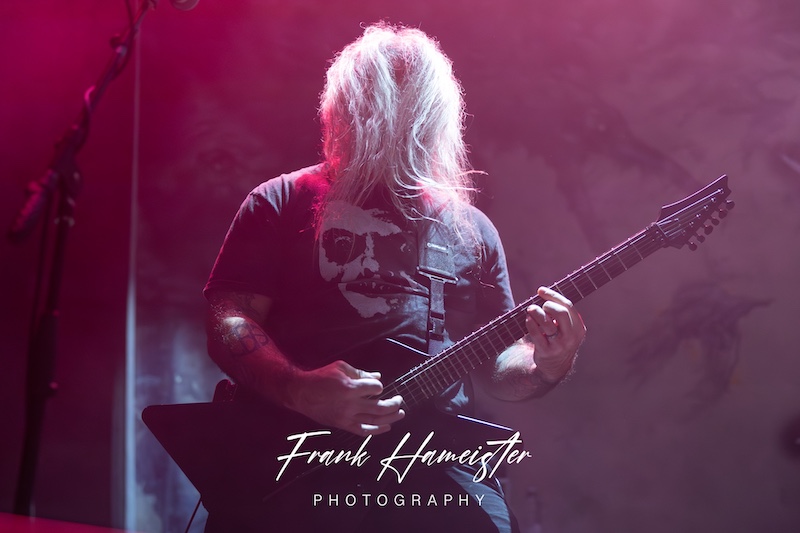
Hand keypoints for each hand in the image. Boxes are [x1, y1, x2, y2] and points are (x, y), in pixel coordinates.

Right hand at [286, 360, 404, 435]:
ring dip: (390, 418)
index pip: (376, 389)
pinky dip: (377, 430)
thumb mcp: (341, 368)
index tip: (377, 386)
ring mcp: (346, 417)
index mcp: (350, 388)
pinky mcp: (342, 425)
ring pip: (374, 421)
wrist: (301, 393)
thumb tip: (378, 377)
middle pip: (380, 407)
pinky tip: (387, 427)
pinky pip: (363, 431)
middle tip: (400, 400)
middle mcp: (350, 405)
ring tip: (400, 414)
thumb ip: (361, 373)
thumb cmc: (321, 377)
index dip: (379, 387)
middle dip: (394, 404)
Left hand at [525, 286, 585, 382]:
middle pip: (561, 313)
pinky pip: (536, 334)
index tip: (540, 290)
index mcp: (578, 328)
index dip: (553, 295)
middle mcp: (571, 337)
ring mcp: (559, 345)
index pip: (568, 306)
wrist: (555, 367)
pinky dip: (530, 324)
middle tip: (541, 306)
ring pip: (547, 324)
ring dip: (537, 313)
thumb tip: (542, 292)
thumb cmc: (558, 340)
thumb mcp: (565, 329)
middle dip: (548, 305)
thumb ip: (559, 313)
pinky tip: (528, 319)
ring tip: (531, 309)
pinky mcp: (547, 352)